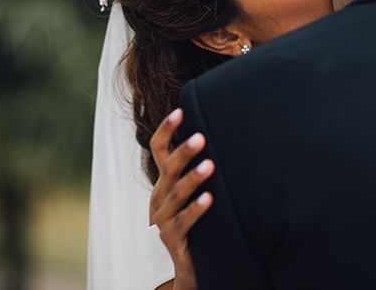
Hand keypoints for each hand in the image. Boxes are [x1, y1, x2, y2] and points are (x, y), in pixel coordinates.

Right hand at [150, 109, 214, 289]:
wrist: (185, 263)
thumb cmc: (192, 218)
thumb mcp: (188, 190)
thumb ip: (197, 165)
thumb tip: (217, 130)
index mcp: (163, 180)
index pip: (158, 149)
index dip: (166, 130)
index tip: (180, 111)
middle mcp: (160, 196)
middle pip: (168, 168)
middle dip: (183, 152)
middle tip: (201, 137)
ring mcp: (163, 218)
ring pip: (175, 194)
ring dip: (192, 179)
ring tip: (210, 165)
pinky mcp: (172, 238)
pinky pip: (183, 222)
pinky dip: (196, 209)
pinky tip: (209, 199)